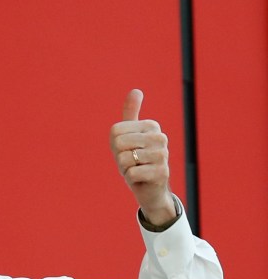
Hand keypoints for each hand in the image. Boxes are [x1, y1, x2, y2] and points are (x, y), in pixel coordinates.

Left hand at [110, 89, 176, 224]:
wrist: (150, 188)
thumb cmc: (136, 160)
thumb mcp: (129, 135)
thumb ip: (131, 113)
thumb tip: (136, 90)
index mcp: (151, 125)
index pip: (115, 131)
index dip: (115, 146)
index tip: (127, 151)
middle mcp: (160, 137)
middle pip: (119, 144)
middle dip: (120, 158)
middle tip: (131, 162)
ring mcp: (163, 155)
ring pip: (125, 159)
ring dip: (125, 169)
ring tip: (137, 170)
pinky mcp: (161, 172)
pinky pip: (131, 173)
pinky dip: (131, 179)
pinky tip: (141, 179)